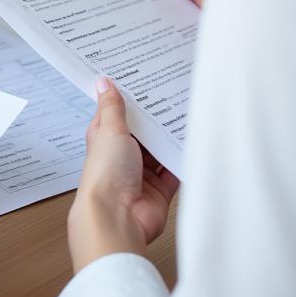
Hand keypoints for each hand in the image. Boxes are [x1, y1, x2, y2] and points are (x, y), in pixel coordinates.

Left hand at [67, 79, 178, 273]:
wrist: (117, 217)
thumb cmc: (105, 175)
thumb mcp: (109, 131)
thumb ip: (111, 108)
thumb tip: (103, 82)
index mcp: (105, 138)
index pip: (117, 113)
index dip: (129, 98)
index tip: (143, 79)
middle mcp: (122, 155)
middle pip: (143, 131)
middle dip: (156, 117)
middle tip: (173, 94)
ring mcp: (141, 173)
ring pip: (160, 149)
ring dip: (170, 137)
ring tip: (187, 115)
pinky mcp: (158, 189)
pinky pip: (174, 170)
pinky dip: (181, 159)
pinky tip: (192, 144)